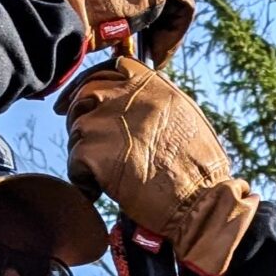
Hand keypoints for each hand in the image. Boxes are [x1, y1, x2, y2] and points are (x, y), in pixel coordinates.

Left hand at [61, 60, 259, 275]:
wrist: (201, 203)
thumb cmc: (201, 171)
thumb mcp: (186, 119)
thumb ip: (156, 102)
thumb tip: (134, 102)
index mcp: (152, 84)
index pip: (110, 72)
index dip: (93, 88)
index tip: (85, 102)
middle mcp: (127, 94)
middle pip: (85, 95)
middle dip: (79, 116)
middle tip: (87, 142)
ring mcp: (106, 121)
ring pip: (78, 130)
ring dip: (86, 152)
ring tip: (107, 174)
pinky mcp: (93, 151)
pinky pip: (75, 162)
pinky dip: (84, 180)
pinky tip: (103, 190)